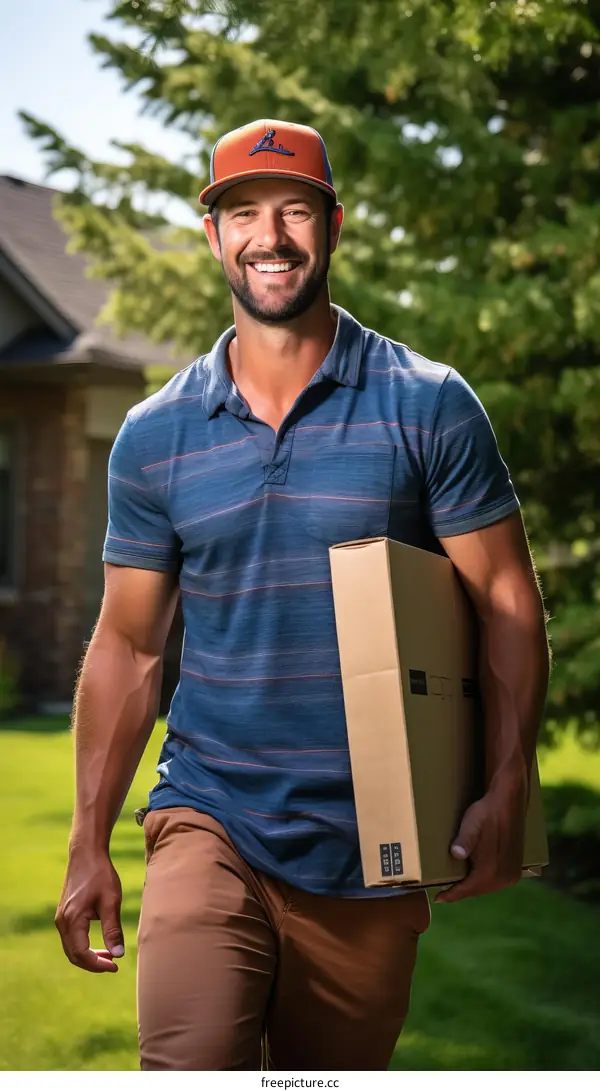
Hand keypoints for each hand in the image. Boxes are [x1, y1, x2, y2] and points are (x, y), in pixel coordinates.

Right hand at [55, 847, 124, 972]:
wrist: (86, 853)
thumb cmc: (100, 874)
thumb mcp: (111, 901)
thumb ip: (113, 929)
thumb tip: (118, 954)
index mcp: (72, 919)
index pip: (81, 954)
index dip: (97, 965)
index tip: (115, 966)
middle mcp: (62, 921)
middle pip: (73, 955)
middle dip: (93, 964)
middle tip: (113, 965)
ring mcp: (61, 917)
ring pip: (71, 948)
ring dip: (88, 956)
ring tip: (110, 956)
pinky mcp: (64, 913)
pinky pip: (71, 938)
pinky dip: (84, 946)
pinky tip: (100, 944)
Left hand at [434, 785, 525, 903]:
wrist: (509, 802)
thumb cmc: (486, 813)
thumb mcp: (471, 824)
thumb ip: (464, 841)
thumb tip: (455, 854)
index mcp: (491, 870)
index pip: (466, 889)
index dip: (450, 895)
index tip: (438, 898)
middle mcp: (504, 877)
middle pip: (477, 890)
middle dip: (462, 891)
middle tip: (445, 891)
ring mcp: (512, 874)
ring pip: (488, 886)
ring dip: (474, 886)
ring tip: (459, 884)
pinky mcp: (516, 868)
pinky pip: (497, 880)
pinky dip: (485, 880)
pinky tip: (476, 875)